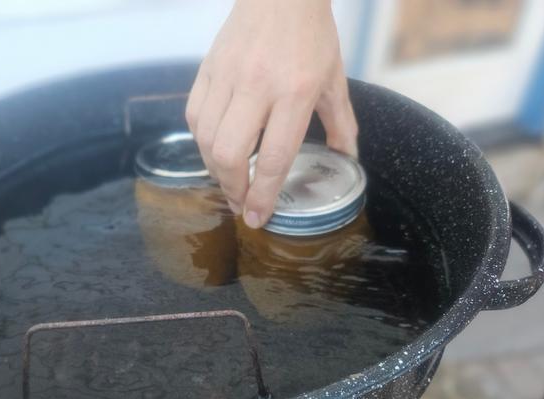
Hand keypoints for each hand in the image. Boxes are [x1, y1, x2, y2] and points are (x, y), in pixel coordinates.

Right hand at [186, 0, 357, 228]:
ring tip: (228, 182)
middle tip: (242, 204)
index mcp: (296, 92)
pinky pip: (194, 116)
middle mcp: (258, 86)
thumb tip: (349, 160)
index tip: (257, 218)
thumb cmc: (311, 34)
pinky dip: (201, 142)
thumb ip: (342, 124)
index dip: (263, 194)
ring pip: (206, 139)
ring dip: (214, 170)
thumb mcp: (334, 79)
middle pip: (230, 154)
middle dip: (233, 189)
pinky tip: (214, 150)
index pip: (273, 156)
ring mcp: (227, 76)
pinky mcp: (207, 69)